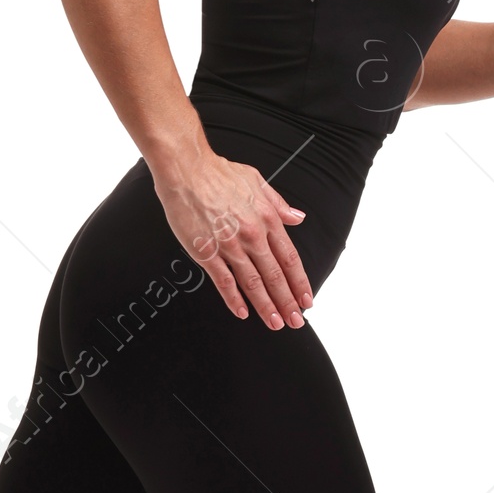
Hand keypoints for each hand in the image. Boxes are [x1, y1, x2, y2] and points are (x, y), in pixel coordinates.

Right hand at [151, 148, 313, 328]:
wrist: (187, 169)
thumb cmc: (218, 172)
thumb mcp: (257, 181)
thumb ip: (278, 204)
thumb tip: (298, 217)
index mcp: (267, 218)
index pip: (289, 258)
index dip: (300, 282)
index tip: (306, 299)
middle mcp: (253, 235)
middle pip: (275, 276)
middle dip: (288, 302)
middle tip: (296, 321)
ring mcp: (230, 245)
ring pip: (253, 283)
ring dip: (266, 306)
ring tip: (275, 323)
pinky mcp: (206, 252)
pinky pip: (224, 281)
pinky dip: (234, 299)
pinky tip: (242, 312)